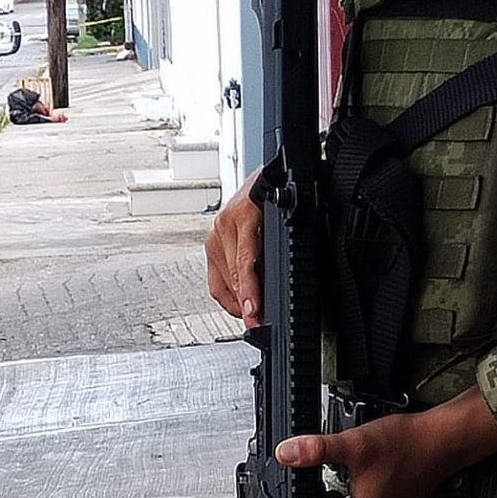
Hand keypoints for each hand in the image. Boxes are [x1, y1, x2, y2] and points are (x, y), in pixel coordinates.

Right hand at [206, 167, 263, 326]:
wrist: (267, 173)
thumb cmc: (279, 190)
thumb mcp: (285, 215)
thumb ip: (278, 245)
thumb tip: (276, 281)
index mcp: (242, 216)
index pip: (243, 262)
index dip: (248, 291)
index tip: (252, 311)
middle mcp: (224, 226)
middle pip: (231, 276)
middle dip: (245, 304)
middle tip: (257, 324)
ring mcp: (215, 234)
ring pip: (220, 280)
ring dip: (235, 301)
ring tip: (250, 317)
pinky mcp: (212, 241)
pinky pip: (214, 277)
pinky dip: (227, 293)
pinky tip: (239, 303)